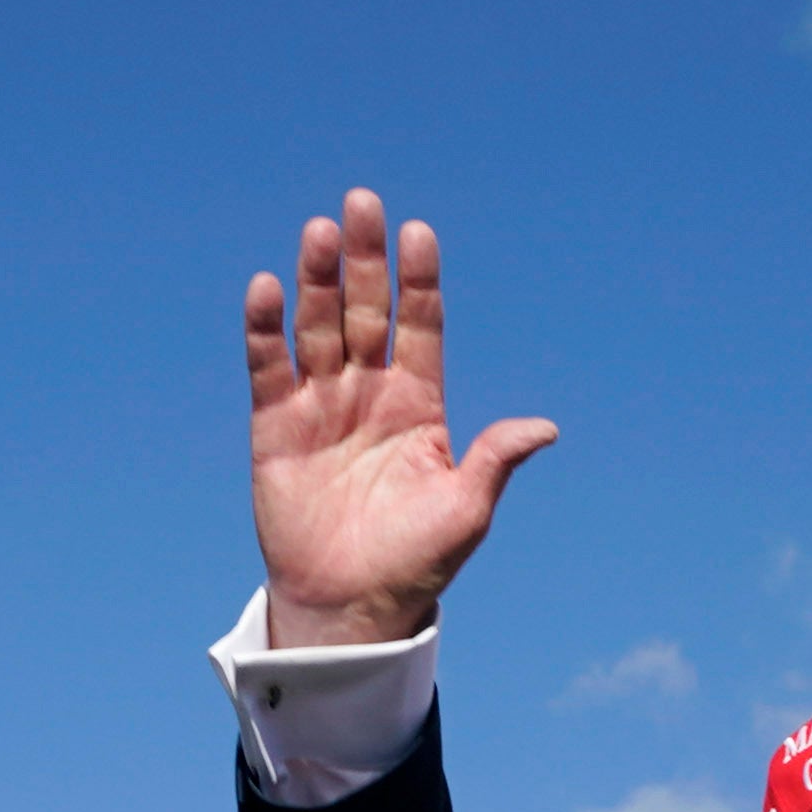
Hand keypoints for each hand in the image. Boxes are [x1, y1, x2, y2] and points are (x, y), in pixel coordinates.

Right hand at [243, 190, 556, 648]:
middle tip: (361, 204)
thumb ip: (494, 461)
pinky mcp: (275, 424)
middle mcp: (369, 390)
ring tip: (319, 233)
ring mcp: (321, 403)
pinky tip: (268, 289)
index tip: (418, 234)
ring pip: (317, 326)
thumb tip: (545, 429)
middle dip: (363, 259)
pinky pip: (269, 366)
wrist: (351, 607)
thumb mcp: (465, 511)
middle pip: (365, 309)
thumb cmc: (415, 561)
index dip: (418, 280)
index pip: (420, 325)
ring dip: (316, 280)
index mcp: (419, 403)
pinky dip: (266, 329)